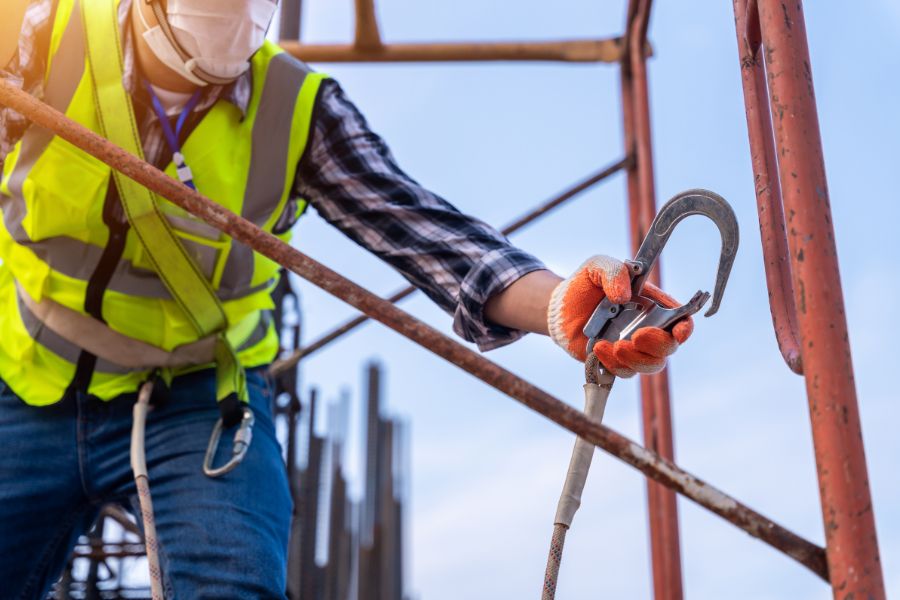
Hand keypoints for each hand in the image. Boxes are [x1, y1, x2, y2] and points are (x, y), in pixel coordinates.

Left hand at [547, 255, 692, 377]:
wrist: (560, 308)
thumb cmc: (585, 285)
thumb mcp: (598, 266)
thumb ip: (613, 271)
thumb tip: (625, 295)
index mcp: (652, 305)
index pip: (680, 319)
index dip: (685, 327)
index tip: (679, 331)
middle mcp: (647, 328)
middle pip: (668, 347)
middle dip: (657, 344)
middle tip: (636, 336)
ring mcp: (632, 348)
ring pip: (650, 365)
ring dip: (636, 359)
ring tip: (615, 345)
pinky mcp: (615, 361)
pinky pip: (624, 372)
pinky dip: (614, 364)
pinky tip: (597, 348)